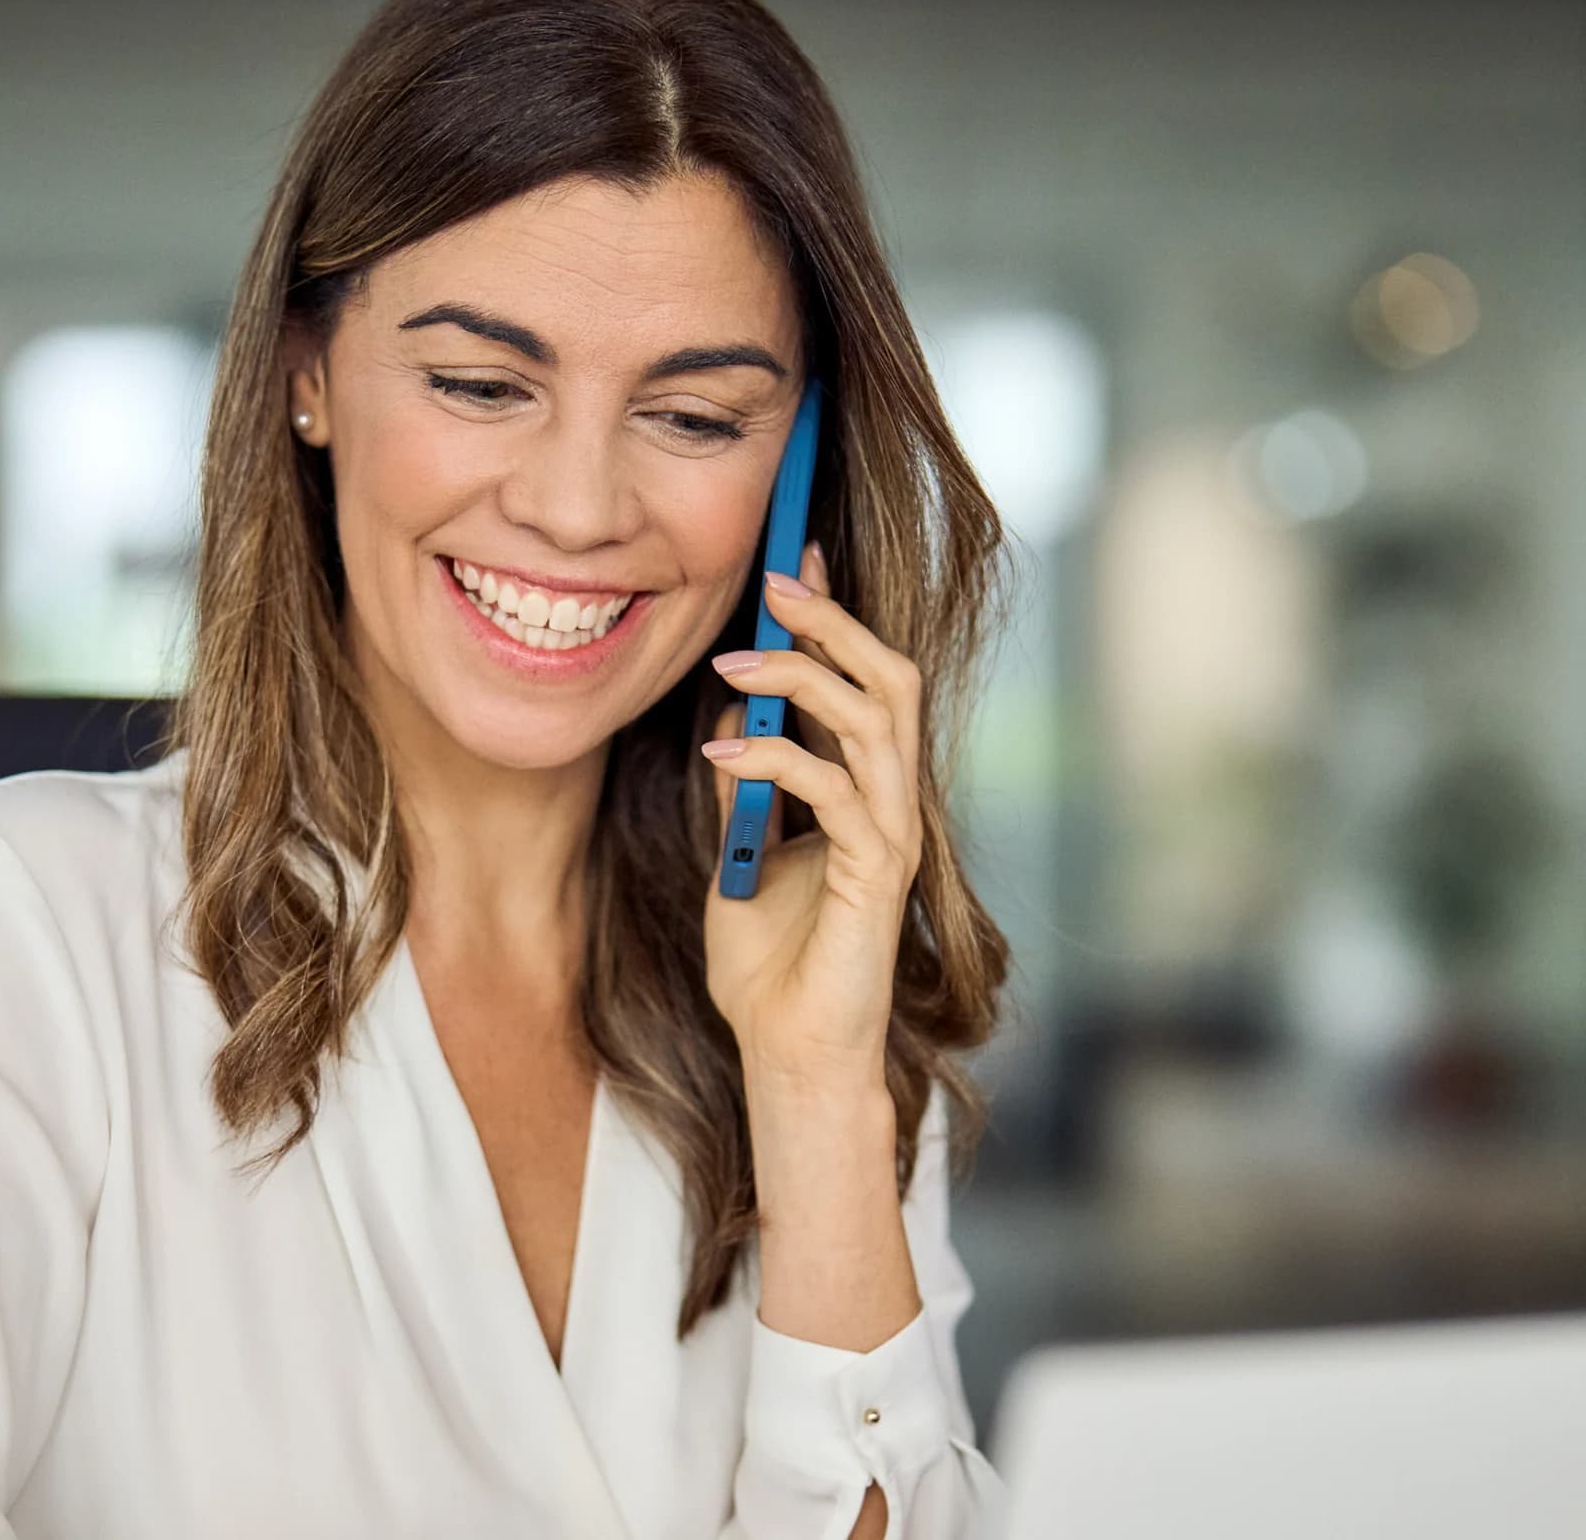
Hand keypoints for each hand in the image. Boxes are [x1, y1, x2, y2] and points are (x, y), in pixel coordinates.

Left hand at [701, 539, 925, 1083]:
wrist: (788, 1052)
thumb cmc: (768, 967)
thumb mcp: (739, 856)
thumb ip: (746, 791)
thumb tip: (730, 723)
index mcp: (866, 794)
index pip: (866, 683)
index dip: (837, 618)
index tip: (793, 562)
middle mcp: (891, 805)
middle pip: (890, 681)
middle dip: (835, 623)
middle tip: (777, 584)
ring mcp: (891, 838)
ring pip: (875, 721)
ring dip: (802, 679)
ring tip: (734, 662)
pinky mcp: (876, 876)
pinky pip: (836, 793)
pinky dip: (776, 759)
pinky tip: (722, 749)